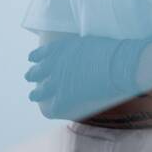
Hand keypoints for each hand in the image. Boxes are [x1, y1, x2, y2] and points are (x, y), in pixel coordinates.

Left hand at [25, 35, 148, 120]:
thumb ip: (80, 48)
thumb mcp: (92, 42)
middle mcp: (55, 64)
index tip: (34, 60)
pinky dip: (51, 109)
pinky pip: (52, 107)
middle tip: (30, 77)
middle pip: (36, 72)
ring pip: (39, 92)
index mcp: (60, 49)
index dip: (36, 58)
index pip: (40, 54)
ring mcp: (58, 82)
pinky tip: (50, 109)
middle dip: (32, 75)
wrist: (122, 63)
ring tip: (34, 95)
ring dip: (35, 94)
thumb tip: (83, 52)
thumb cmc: (114, 51)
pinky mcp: (66, 97)